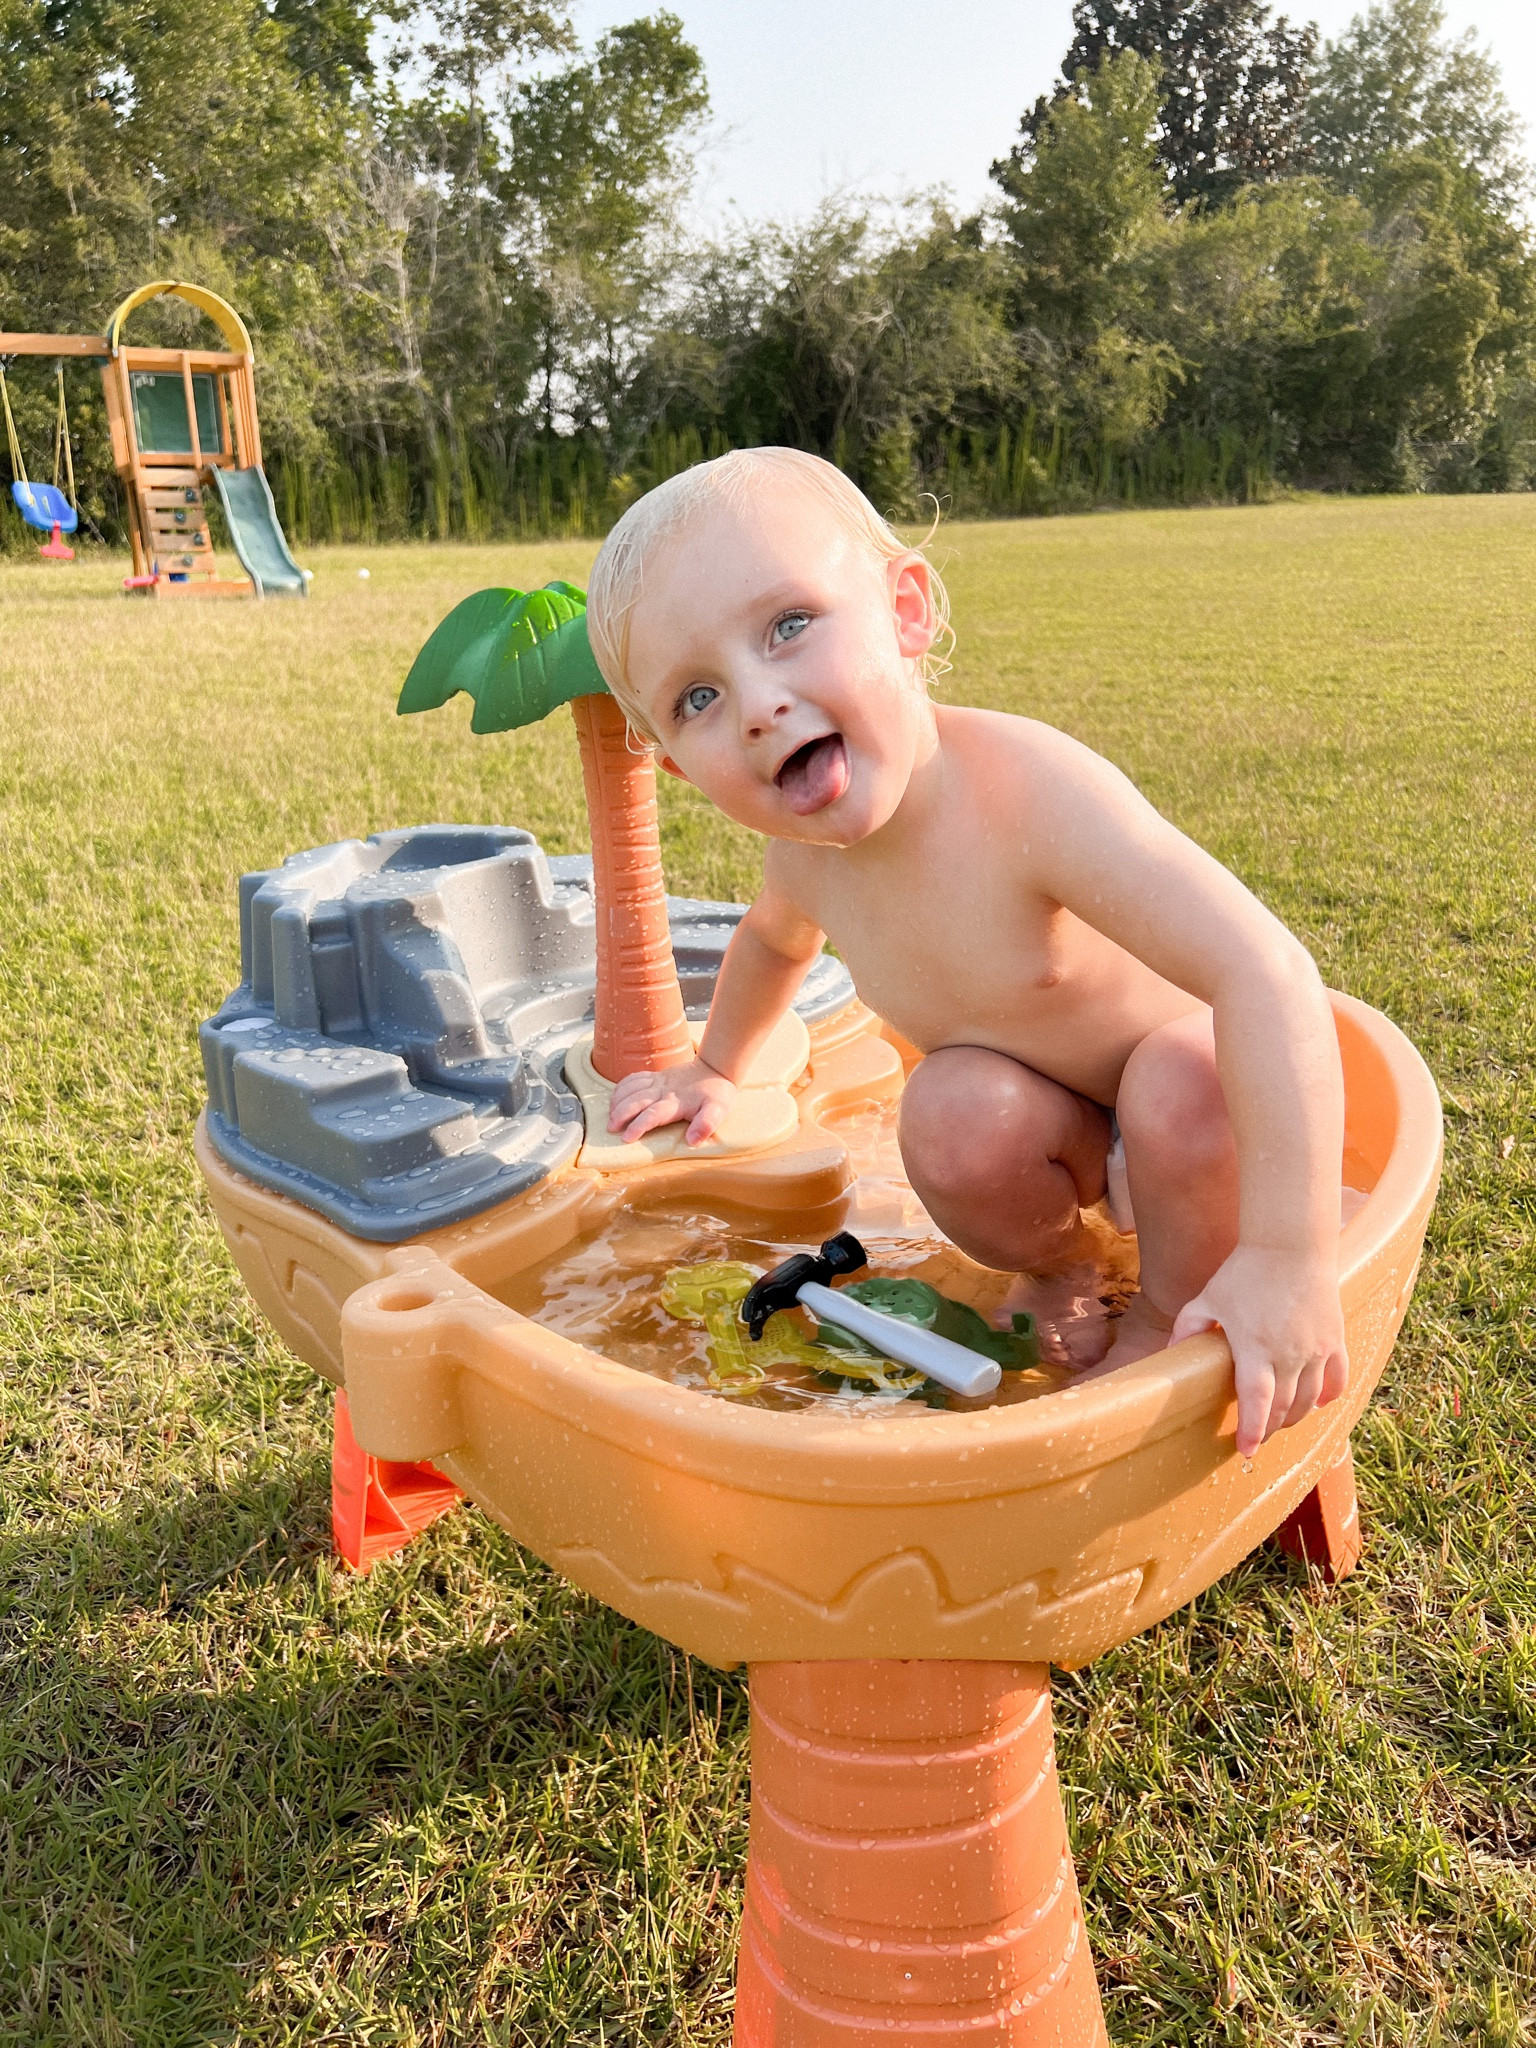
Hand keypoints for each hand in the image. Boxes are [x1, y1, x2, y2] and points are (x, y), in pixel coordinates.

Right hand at [606, 1057, 738, 1146]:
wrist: (716, 1068)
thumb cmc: (717, 1094)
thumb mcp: (718, 1111)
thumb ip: (706, 1124)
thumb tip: (692, 1141)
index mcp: (676, 1102)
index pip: (653, 1114)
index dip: (638, 1125)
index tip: (626, 1137)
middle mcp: (663, 1090)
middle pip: (636, 1100)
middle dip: (621, 1114)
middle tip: (611, 1129)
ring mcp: (658, 1081)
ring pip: (631, 1088)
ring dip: (617, 1101)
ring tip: (609, 1116)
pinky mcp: (656, 1076)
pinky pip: (633, 1078)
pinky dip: (621, 1087)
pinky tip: (614, 1098)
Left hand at [1171, 1245, 1348, 1458]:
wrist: (1291, 1244)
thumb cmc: (1245, 1271)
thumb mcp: (1209, 1297)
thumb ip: (1188, 1328)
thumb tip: (1168, 1354)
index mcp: (1255, 1347)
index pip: (1256, 1402)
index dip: (1251, 1430)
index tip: (1246, 1450)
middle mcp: (1289, 1354)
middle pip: (1284, 1408)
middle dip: (1269, 1428)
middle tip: (1257, 1436)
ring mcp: (1316, 1349)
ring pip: (1310, 1400)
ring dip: (1296, 1417)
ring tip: (1281, 1422)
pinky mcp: (1335, 1339)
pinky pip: (1338, 1379)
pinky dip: (1328, 1396)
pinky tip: (1317, 1403)